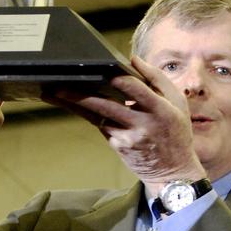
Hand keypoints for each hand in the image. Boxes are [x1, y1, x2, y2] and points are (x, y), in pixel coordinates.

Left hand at [45, 55, 206, 193]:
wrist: (173, 171)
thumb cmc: (176, 131)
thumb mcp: (178, 103)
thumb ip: (157, 78)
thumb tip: (134, 59)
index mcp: (160, 110)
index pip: (138, 91)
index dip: (120, 80)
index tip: (103, 70)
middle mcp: (142, 125)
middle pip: (107, 106)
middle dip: (81, 96)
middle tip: (59, 86)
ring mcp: (127, 138)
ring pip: (97, 117)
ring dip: (74, 104)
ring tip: (52, 93)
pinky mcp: (117, 146)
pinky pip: (100, 125)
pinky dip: (87, 114)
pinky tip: (69, 103)